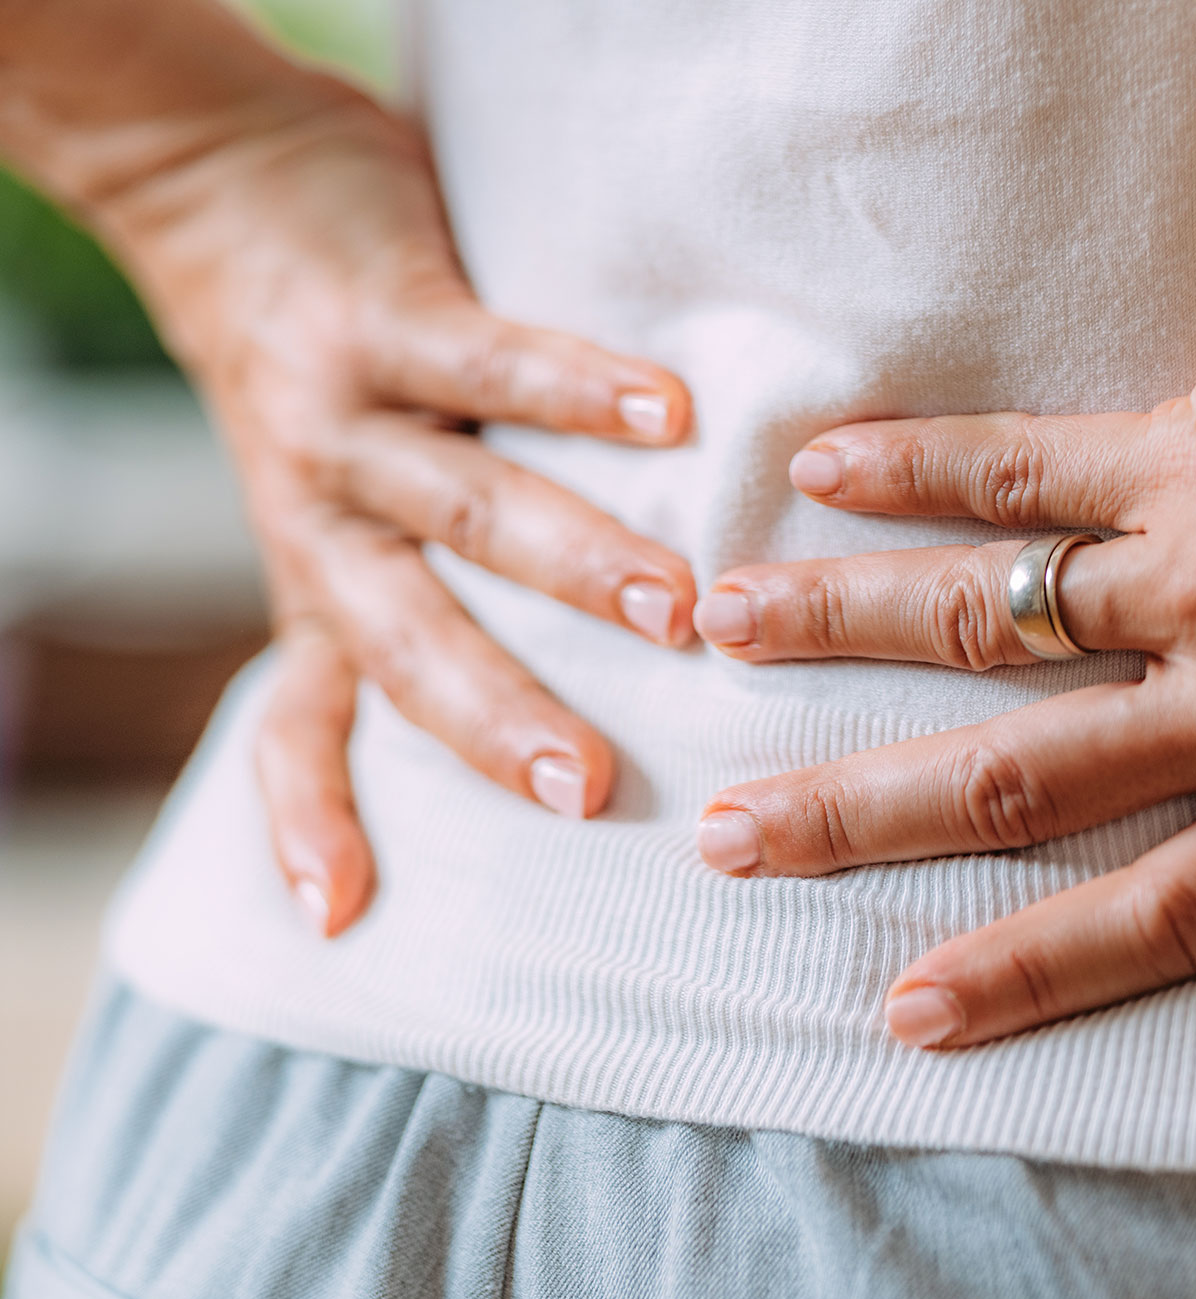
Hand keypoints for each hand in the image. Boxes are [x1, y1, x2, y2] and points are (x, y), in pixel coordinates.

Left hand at [109, 78, 698, 935]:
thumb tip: (567, 673)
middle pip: (407, 641)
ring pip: (465, 508)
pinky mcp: (385, 315)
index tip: (341, 919)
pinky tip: (669, 412)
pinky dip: (581, 389)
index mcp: (317, 576)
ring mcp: (349, 419)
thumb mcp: (331, 494)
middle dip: (499, 721)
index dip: (308, 816)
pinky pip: (490, 357)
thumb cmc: (319, 362)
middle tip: (595, 791)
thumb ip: (419, 576)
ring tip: (682, 609)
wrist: (212, 181)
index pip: (297, 718)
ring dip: (576, 565)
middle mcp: (324, 517)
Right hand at [694, 247, 1195, 1048]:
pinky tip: (822, 470)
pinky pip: (1028, 474)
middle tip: (737, 842)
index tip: (916, 1009)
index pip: (1175, 908)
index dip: (1038, 970)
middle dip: (869, 826)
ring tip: (710, 636)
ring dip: (838, 638)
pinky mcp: (1187, 455)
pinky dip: (924, 473)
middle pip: (1027, 785)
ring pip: (988, 628)